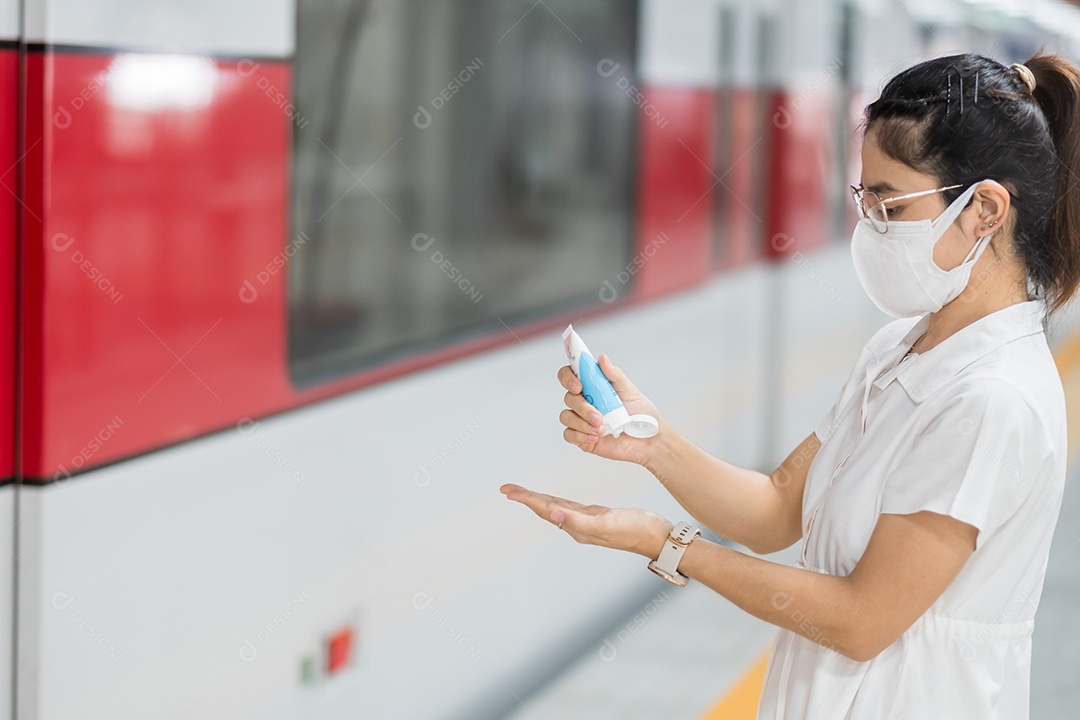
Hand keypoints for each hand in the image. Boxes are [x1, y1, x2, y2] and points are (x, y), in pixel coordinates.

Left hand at [500, 483, 672, 559]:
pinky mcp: (597, 516)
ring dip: (538, 500)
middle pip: (545, 508)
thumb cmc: (635, 530)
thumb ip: (578, 520)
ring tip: (522, 493)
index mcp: (577, 526)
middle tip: (507, 489)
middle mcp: (578, 525)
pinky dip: (557, 500)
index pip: (545, 509)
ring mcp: (587, 521)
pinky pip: (569, 506)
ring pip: (556, 507)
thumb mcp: (606, 523)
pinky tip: (554, 500)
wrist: (657, 537)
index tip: (507, 490)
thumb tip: (552, 513)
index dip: (526, 499)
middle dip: (526, 498)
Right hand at [558, 353, 664, 465]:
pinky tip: (595, 438)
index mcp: (593, 387)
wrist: (648, 439)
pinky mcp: (582, 437)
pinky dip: (580, 436)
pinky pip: (569, 435)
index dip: (568, 377)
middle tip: (599, 416)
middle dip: (582, 408)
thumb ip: (614, 374)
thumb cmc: (640, 413)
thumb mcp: (630, 391)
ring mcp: (582, 420)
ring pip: (566, 417)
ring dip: (582, 424)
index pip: (570, 375)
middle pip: (568, 398)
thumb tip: (602, 358)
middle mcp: (584, 401)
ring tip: (602, 429)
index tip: (579, 386)